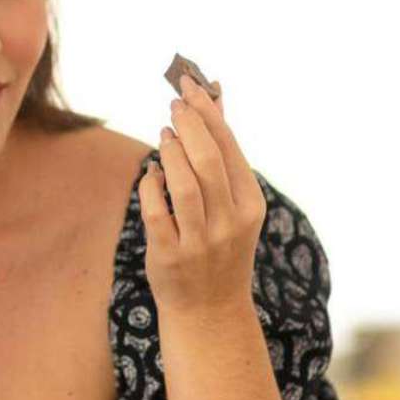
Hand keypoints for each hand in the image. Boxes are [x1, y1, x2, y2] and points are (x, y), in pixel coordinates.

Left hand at [138, 74, 266, 315]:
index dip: (207, 114)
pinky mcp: (169, 256)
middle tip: (173, 103)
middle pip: (207, 161)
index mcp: (250, 205)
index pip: (229, 148)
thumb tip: (214, 98)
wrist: (209, 311)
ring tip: (163, 135)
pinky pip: (155, 211)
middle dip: (188, 125)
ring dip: (169, 152)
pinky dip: (149, 186)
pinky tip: (150, 174)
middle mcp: (229, 223)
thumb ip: (222, 154)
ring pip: (183, 185)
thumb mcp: (232, 205)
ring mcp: (200, 241)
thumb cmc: (218, 247)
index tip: (189, 88)